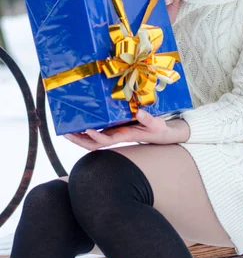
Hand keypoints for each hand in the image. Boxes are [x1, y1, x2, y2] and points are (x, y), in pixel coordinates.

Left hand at [63, 110, 187, 150]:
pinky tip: (79, 127)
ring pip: (93, 141)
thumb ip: (148, 119)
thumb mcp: (157, 124)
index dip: (96, 137)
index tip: (87, 130)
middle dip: (80, 141)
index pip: (107, 141)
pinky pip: (98, 134)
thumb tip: (139, 112)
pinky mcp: (114, 130)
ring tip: (67, 132)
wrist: (162, 134)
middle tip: (66, 134)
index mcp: (125, 136)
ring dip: (80, 138)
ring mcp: (114, 135)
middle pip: (94, 145)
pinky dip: (86, 132)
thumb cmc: (159, 130)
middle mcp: (116, 137)